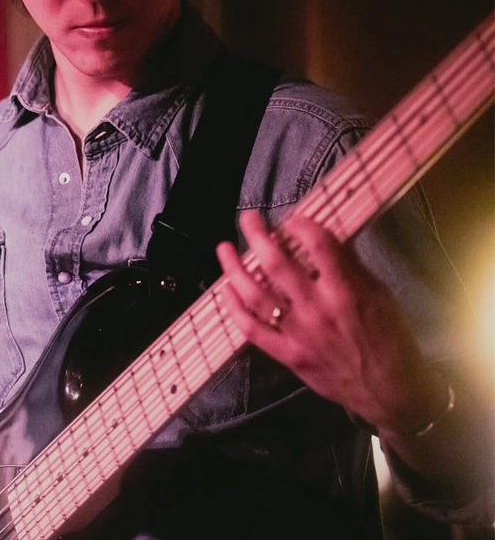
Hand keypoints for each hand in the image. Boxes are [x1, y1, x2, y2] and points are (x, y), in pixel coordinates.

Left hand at [215, 211, 446, 434]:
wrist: (390, 395)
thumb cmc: (390, 341)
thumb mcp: (381, 297)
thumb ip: (352, 266)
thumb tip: (328, 236)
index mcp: (346, 291)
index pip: (318, 246)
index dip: (300, 225)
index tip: (291, 218)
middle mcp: (318, 309)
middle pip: (277, 264)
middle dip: (258, 236)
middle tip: (248, 218)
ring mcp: (298, 333)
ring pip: (256, 294)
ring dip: (235, 268)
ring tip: (223, 248)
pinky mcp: (287, 354)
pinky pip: (252, 328)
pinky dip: (235, 308)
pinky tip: (225, 289)